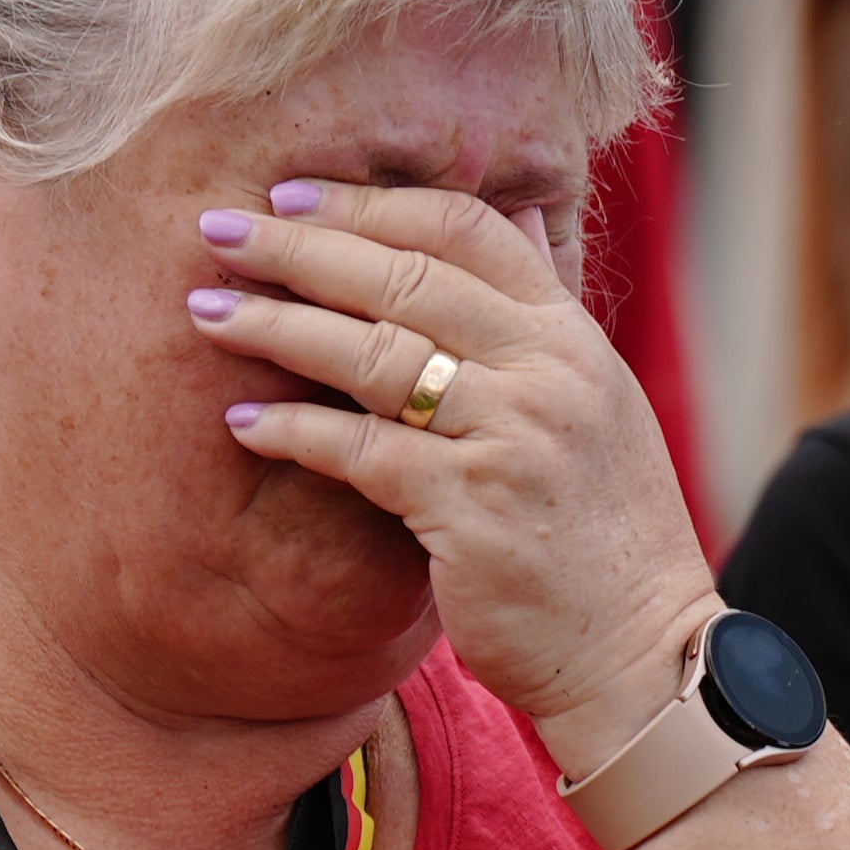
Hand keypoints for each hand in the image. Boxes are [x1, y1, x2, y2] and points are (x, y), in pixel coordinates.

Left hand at [189, 180, 708, 744]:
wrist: (642, 652)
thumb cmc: (604, 535)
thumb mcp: (600, 400)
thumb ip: (546, 312)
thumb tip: (523, 206)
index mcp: (572, 337)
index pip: (466, 229)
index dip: (370, 205)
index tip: (294, 198)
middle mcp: (549, 373)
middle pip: (406, 277)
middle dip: (301, 248)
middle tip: (219, 231)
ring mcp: (513, 438)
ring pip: (373, 356)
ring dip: (277, 327)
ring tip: (208, 311)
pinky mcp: (471, 511)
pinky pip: (360, 452)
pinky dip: (294, 431)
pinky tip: (243, 421)